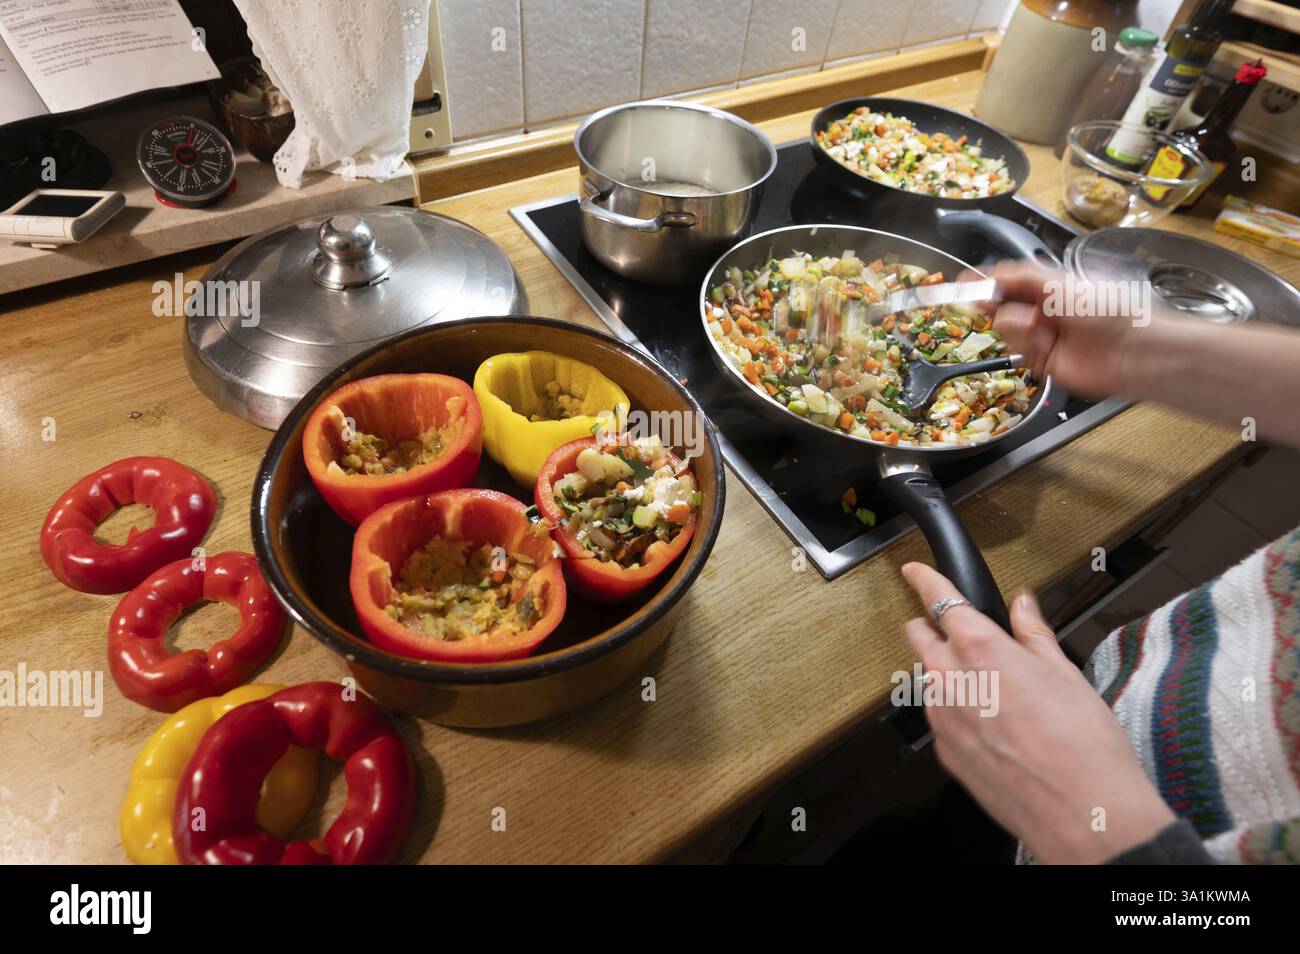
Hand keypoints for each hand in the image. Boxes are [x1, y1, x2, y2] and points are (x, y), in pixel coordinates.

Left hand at [900, 562, 1174, 863]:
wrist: (1082, 812)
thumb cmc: (1083, 745)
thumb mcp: (1065, 672)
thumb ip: (1033, 633)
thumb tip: (1023, 605)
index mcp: (980, 649)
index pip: (939, 599)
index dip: (924, 579)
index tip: (914, 571)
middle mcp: (951, 680)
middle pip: (919, 637)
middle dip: (931, 626)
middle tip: (955, 629)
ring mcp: (943, 719)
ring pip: (930, 680)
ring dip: (948, 674)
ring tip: (993, 689)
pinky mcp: (944, 753)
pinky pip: (941, 719)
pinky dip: (957, 713)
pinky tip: (993, 725)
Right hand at [979, 260, 1167, 400]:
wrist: (1130, 349)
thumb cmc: (1104, 307)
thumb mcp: (1059, 283)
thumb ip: (1020, 277)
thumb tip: (987, 277)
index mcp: (1048, 285)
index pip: (1007, 280)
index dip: (984, 281)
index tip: (962, 283)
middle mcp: (1042, 309)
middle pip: (1000, 305)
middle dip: (994, 303)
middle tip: (986, 301)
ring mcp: (1041, 335)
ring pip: (1006, 328)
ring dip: (1017, 325)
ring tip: (1039, 326)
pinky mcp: (1042, 361)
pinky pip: (1018, 351)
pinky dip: (1028, 345)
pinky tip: (1046, 343)